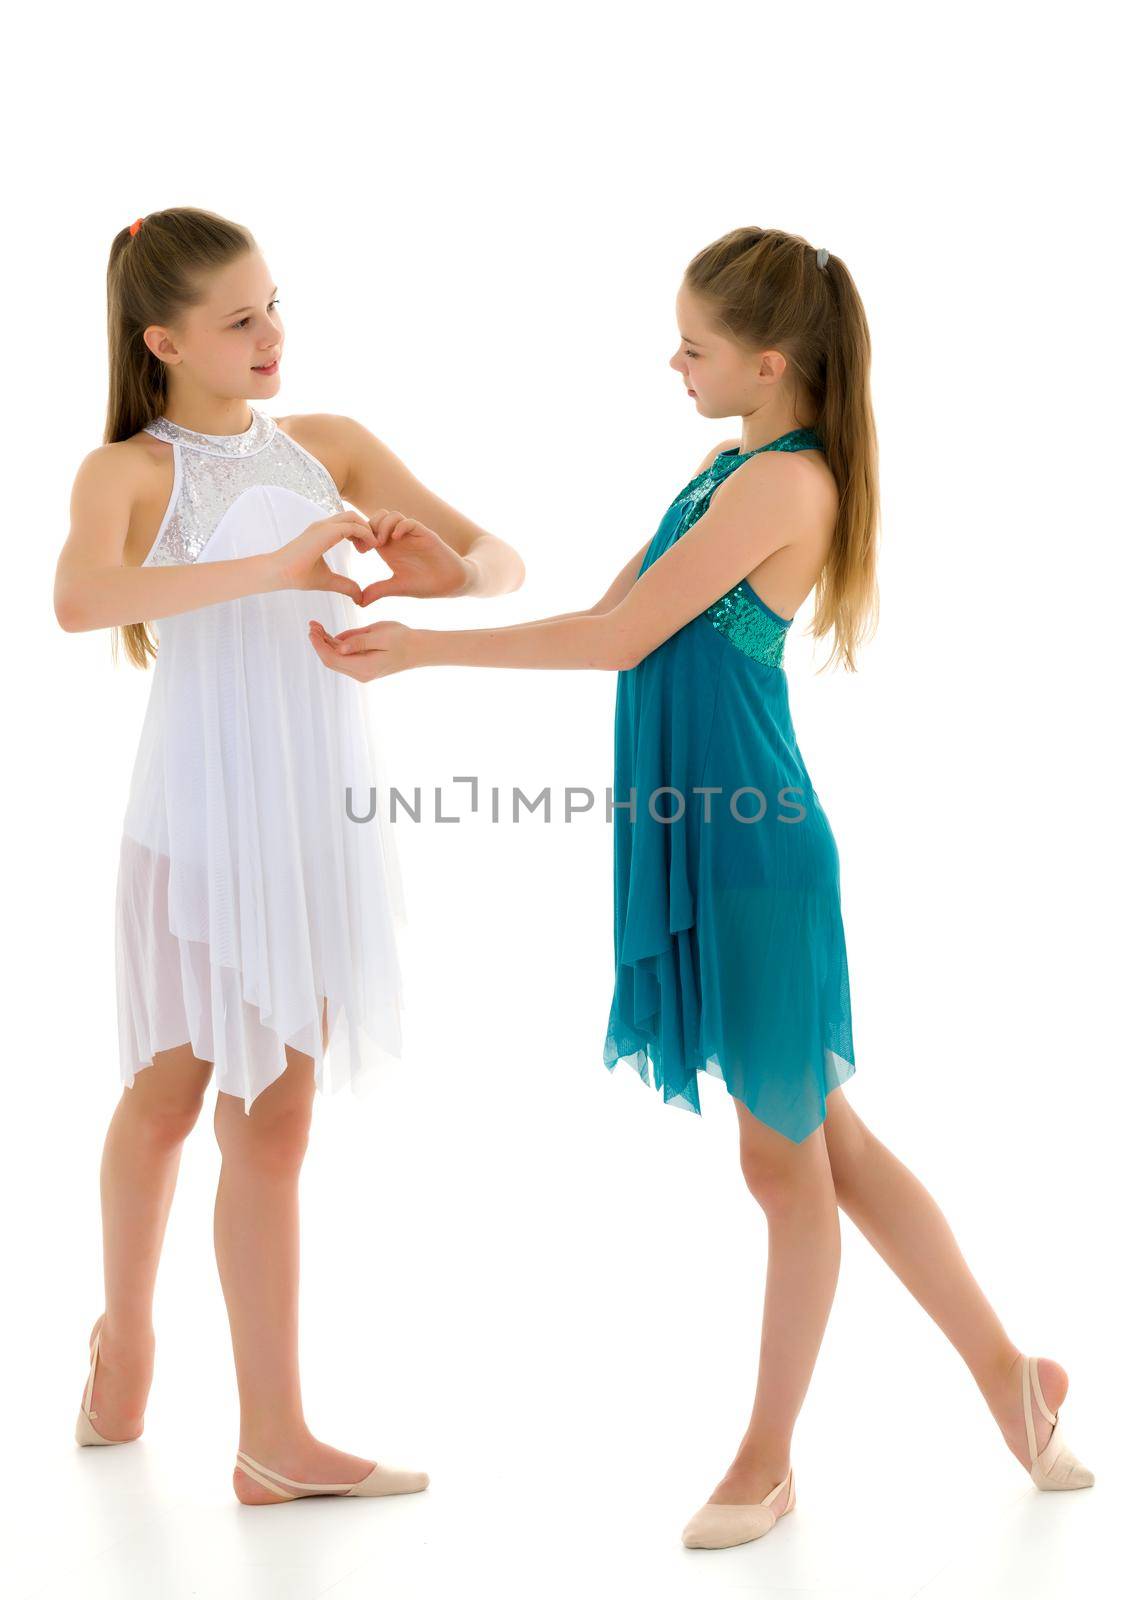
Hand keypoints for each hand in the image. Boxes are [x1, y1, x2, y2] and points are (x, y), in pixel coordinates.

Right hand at [271, 512, 376, 600]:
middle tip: (372, 547)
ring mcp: (323, 526)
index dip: (361, 533)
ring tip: (372, 547)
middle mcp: (324, 525)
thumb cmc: (298, 575)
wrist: (280, 573)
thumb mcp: (328, 580)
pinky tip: (370, 547)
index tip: (365, 551)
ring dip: (367, 530)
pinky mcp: (325, 531)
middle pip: (353, 516)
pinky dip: (365, 533)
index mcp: (323, 533)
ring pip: (354, 517)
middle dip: (367, 529)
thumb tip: (360, 598)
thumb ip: (345, 586)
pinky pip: (352, 526)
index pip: (347, 523)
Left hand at [307, 618, 416, 680]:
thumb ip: (359, 640)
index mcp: (364, 667)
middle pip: (331, 660)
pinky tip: (328, 633)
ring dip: (325, 643)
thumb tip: (339, 646)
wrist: (419, 649)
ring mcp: (361, 671)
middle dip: (318, 643)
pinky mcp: (363, 665)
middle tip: (311, 624)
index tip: (311, 629)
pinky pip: (344, 656)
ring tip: (316, 626)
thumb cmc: (402, 638)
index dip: (319, 645)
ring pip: (336, 658)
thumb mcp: (381, 634)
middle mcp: (360, 673)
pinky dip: (334, 645)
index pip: (332, 658)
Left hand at [358, 510, 472, 604]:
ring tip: (381, 543)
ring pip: (392, 516)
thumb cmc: (425, 584)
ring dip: (383, 525)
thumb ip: (378, 591)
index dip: (361, 536)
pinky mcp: (425, 535)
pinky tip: (396, 539)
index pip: (369, 531)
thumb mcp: (397, 588)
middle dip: (369, 527)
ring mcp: (411, 536)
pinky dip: (400, 527)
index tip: (360, 551)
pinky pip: (410, 522)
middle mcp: (399, 539)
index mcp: (389, 549)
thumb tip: (360, 602)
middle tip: (369, 545)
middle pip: (378, 518)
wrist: (450, 584)